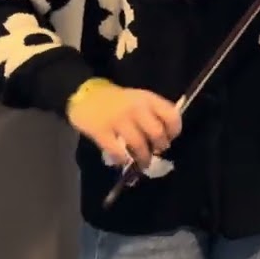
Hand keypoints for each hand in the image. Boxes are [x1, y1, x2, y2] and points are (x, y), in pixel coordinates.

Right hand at [66, 80, 181, 170]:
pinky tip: (123, 161)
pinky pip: (117, 151)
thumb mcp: (140, 99)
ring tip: (143, 163)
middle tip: (156, 152)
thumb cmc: (118, 101)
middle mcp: (136, 108)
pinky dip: (123, 160)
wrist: (86, 95)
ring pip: (138, 144)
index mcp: (148, 99)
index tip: (170, 138)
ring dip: (144, 158)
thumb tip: (166, 137)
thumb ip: (153, 113)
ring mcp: (118, 119)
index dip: (174, 130)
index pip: (171, 115)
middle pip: (157, 132)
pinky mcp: (101, 131)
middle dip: (160, 146)